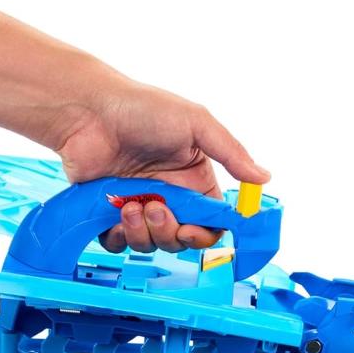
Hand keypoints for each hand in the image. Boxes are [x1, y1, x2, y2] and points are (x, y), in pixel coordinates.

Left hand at [57, 80, 269, 252]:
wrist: (89, 111)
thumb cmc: (142, 108)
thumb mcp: (196, 123)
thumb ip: (232, 153)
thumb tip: (264, 177)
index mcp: (193, 180)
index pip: (210, 222)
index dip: (205, 233)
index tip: (194, 230)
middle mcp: (168, 197)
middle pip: (180, 240)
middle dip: (169, 231)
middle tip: (155, 207)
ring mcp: (138, 206)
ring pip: (151, 244)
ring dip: (143, 232)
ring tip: (130, 205)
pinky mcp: (108, 214)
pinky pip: (119, 243)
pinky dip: (119, 236)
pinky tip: (115, 213)